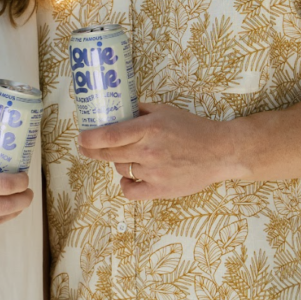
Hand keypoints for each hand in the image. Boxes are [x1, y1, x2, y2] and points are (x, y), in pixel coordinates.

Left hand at [78, 101, 236, 200]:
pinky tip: (130, 177)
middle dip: (91, 151)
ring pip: (120, 169)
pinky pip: (130, 191)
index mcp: (149, 129)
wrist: (219, 152)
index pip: (109, 135)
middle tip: (85, 148)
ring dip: (119, 163)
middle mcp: (149, 151)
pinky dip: (127, 184)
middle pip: (108, 154)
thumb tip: (118, 108)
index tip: (80, 138)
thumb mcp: (166, 111)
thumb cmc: (193, 129)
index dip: (89, 138)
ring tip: (130, 157)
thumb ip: (140, 110)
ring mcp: (154, 172)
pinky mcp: (160, 189)